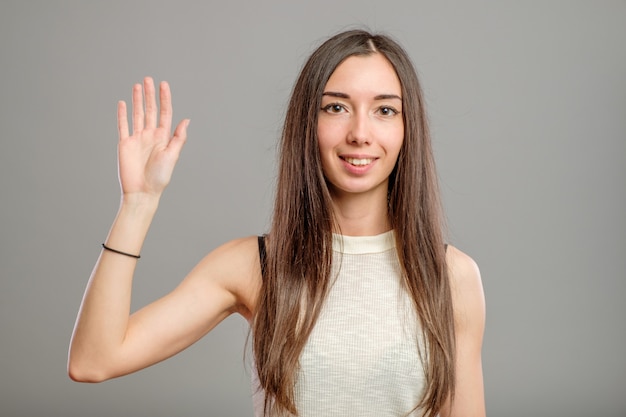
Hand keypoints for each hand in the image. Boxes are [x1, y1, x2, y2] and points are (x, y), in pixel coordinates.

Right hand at [117, 77, 188, 199]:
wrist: (142, 192)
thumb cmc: (160, 177)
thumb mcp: (172, 155)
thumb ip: (178, 137)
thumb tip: (187, 120)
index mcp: (163, 137)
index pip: (164, 113)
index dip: (164, 98)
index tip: (164, 84)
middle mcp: (150, 136)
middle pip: (150, 110)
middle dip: (150, 94)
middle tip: (148, 79)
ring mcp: (137, 139)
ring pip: (137, 114)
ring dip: (138, 100)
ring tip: (137, 85)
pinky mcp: (125, 144)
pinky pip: (123, 125)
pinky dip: (122, 114)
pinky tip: (123, 103)